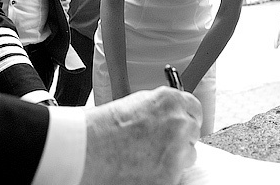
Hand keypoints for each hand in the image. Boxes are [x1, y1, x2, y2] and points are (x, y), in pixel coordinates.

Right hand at [80, 87, 201, 184]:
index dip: (185, 117)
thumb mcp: (133, 104)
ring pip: (188, 157)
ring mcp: (176, 152)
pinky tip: (143, 170)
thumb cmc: (100, 128)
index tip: (180, 124)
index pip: (195, 108)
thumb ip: (158, 108)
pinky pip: (176, 176)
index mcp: (169, 101)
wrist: (85, 151)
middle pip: (192, 133)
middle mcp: (178, 124)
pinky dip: (163, 175)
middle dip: (179, 138)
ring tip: (147, 158)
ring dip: (173, 158)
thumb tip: (167, 115)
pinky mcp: (170, 178)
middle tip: (158, 143)